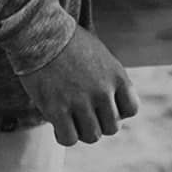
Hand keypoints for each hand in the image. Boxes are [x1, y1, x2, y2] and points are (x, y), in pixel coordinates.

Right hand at [17, 26, 138, 146]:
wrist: (40, 32)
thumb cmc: (68, 42)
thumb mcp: (100, 55)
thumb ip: (110, 80)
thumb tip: (111, 106)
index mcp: (117, 75)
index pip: (131, 109)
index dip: (118, 111)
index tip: (104, 105)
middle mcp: (103, 91)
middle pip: (112, 128)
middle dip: (99, 123)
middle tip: (83, 113)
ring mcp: (80, 101)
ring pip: (92, 136)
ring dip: (81, 131)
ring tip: (70, 118)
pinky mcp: (57, 109)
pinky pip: (69, 139)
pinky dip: (64, 135)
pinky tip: (58, 124)